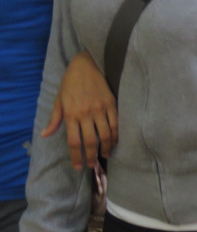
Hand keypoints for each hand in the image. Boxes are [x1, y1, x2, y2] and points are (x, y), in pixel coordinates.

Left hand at [42, 51, 117, 170]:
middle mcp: (86, 114)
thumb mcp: (59, 100)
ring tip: (105, 155)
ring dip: (106, 148)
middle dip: (91, 156)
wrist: (87, 65)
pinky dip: (116, 135)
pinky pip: (116, 124)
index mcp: (71, 114)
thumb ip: (54, 119)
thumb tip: (45, 135)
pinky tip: (114, 141)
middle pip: (90, 141)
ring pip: (106, 134)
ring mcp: (100, 109)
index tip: (78, 166)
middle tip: (92, 164)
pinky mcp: (112, 104)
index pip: (74, 141)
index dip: (76, 156)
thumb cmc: (71, 83)